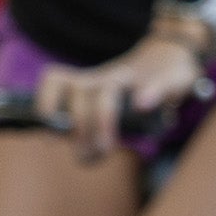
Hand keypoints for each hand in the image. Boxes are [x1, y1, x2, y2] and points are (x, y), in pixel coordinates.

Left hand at [39, 36, 207, 163]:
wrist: (170, 59)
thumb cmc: (132, 96)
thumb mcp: (106, 107)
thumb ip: (87, 129)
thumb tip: (75, 153)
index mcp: (88, 82)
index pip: (56, 80)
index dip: (45, 104)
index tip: (48, 137)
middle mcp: (105, 78)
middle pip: (81, 96)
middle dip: (80, 129)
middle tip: (85, 157)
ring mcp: (135, 80)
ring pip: (107, 93)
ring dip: (101, 121)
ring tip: (105, 149)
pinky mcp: (165, 80)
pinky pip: (157, 87)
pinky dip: (148, 95)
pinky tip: (142, 105)